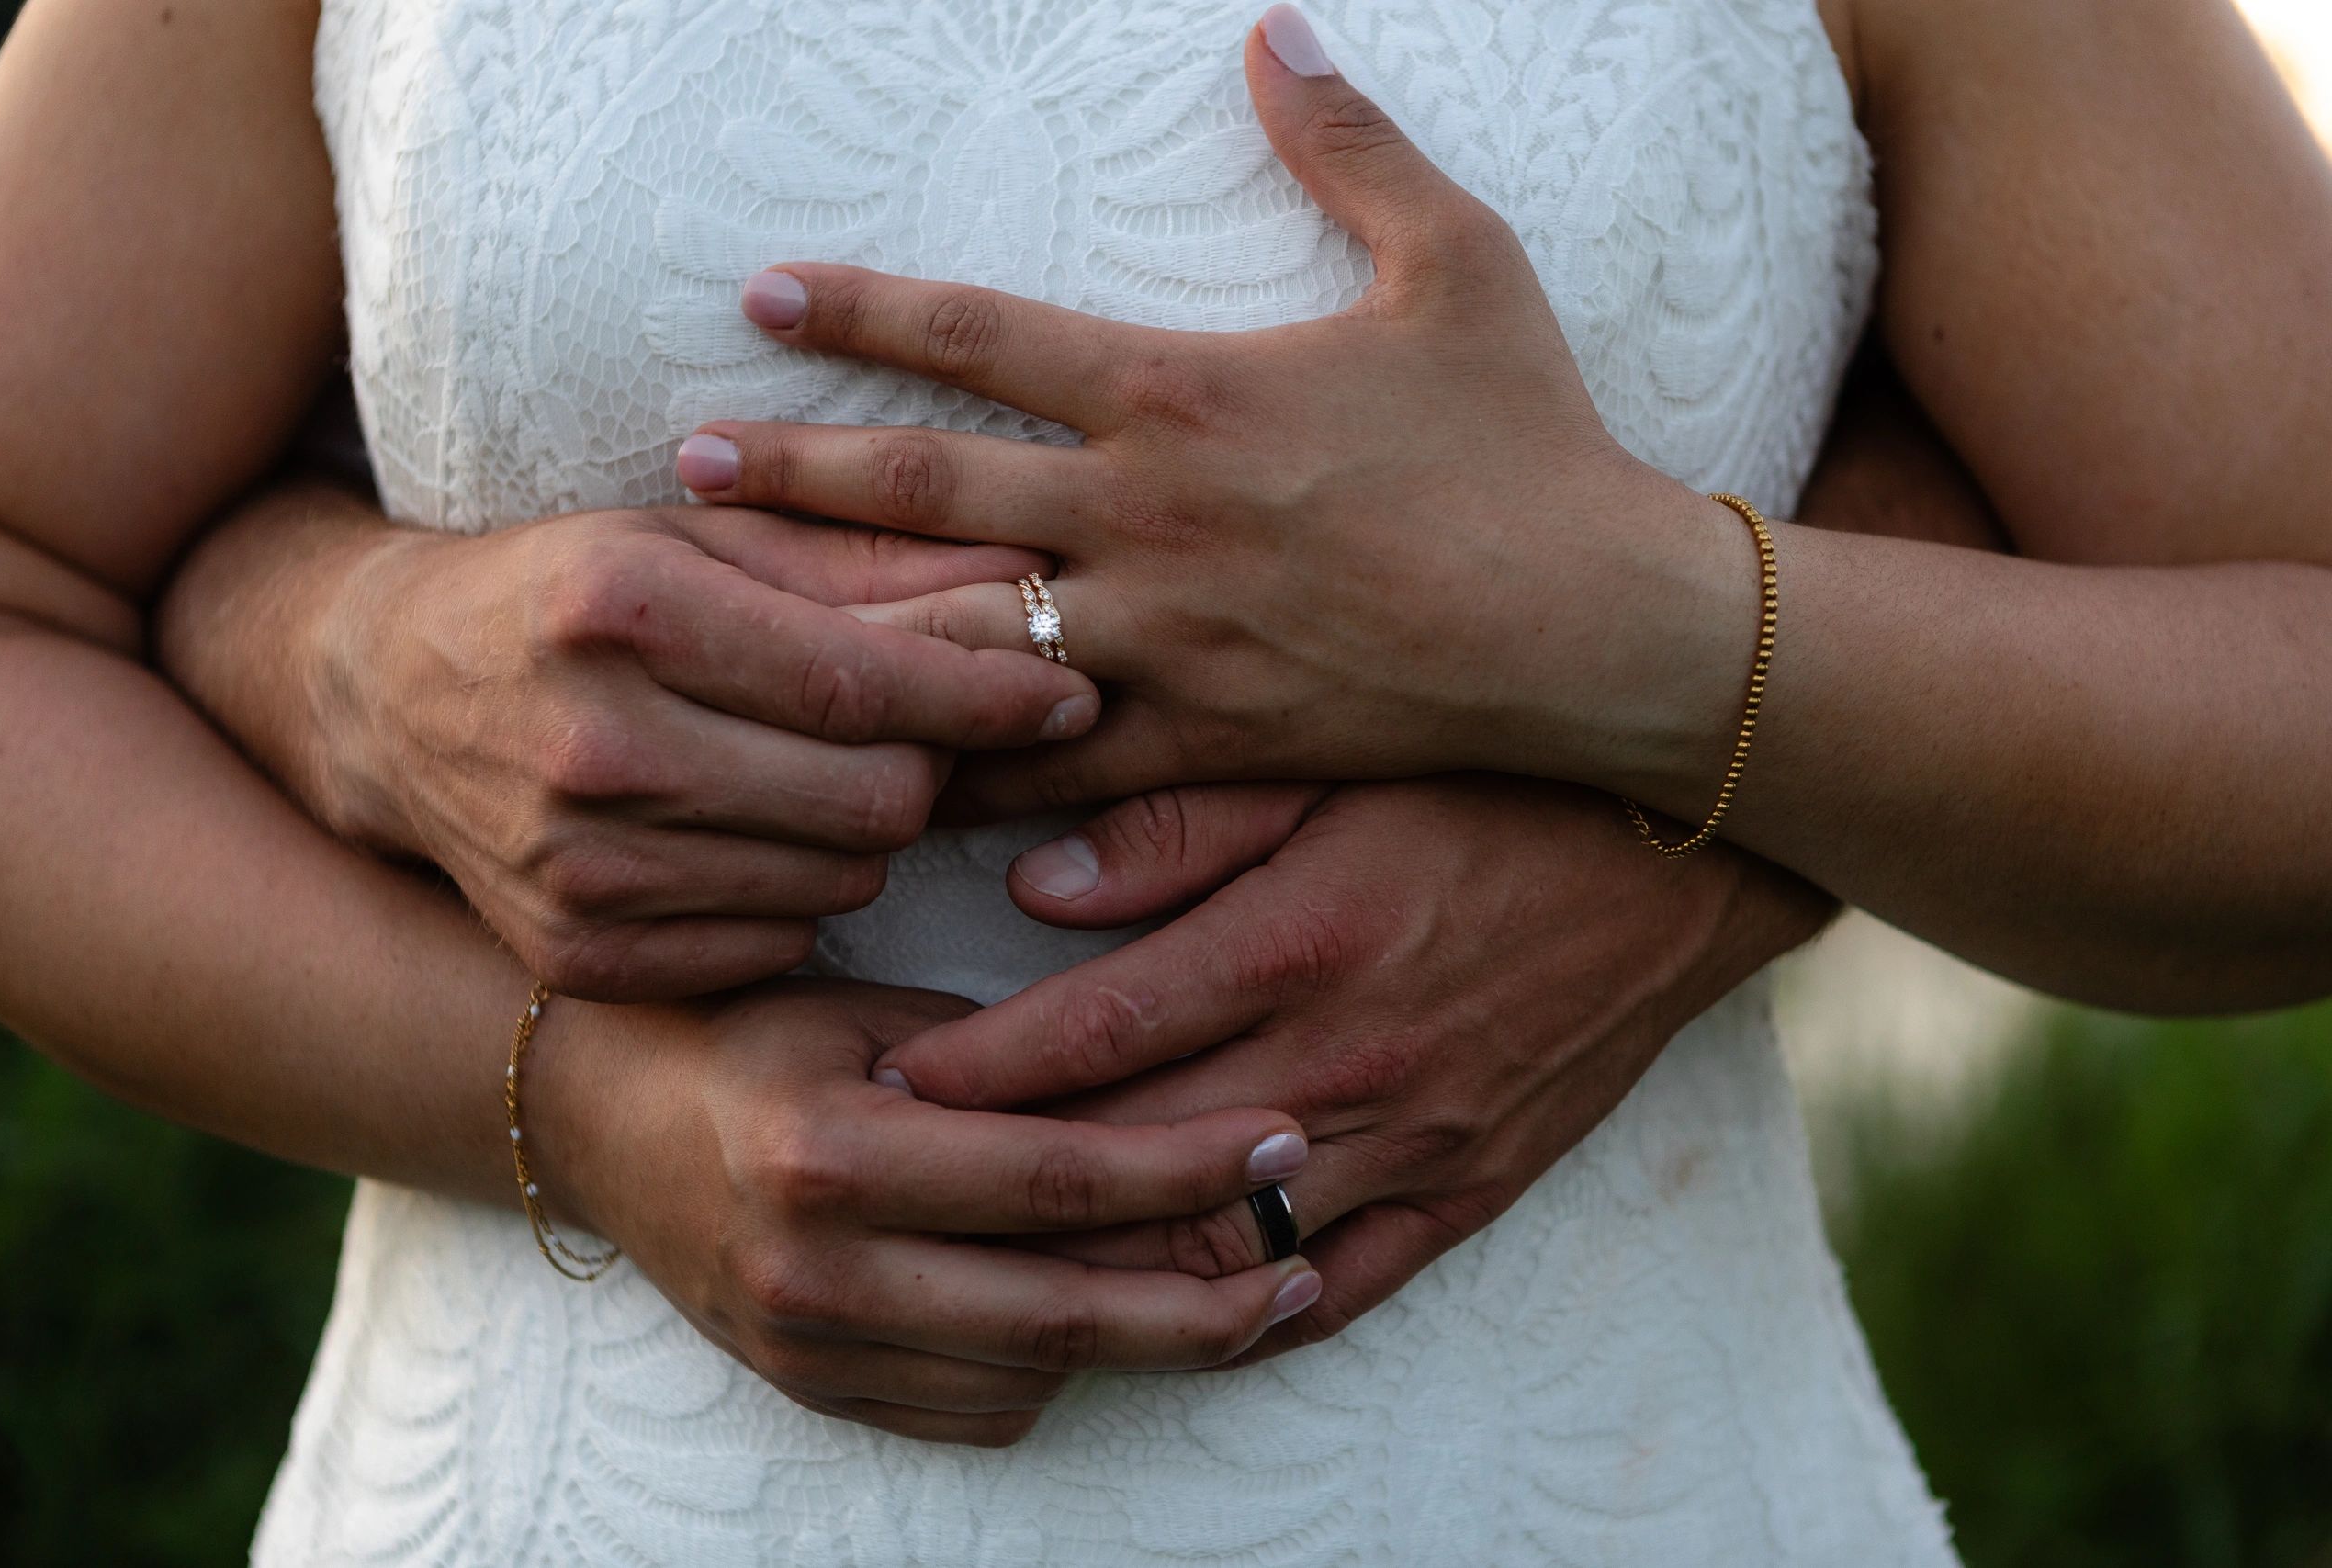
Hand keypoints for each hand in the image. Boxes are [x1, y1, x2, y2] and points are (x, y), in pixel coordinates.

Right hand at [318, 505, 1100, 999]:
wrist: (387, 697)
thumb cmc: (578, 590)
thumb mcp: (704, 533)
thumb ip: (867, 554)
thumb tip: (1035, 566)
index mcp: (625, 610)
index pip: (864, 683)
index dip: (989, 696)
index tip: (1072, 693)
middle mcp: (593, 747)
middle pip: (870, 800)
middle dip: (930, 767)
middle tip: (927, 734)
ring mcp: (578, 869)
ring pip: (839, 883)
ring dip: (865, 833)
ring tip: (828, 775)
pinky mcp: (579, 954)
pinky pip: (777, 946)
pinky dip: (798, 898)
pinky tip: (760, 838)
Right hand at [537, 980, 1321, 1445]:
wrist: (600, 1116)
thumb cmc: (751, 1030)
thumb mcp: (872, 1008)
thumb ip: (1006, 1059)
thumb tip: (1167, 1095)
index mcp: (832, 1150)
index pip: (1055, 1176)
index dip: (1187, 1164)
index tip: (1285, 1138)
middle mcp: (817, 1267)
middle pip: (1062, 1312)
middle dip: (1208, 1296)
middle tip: (1306, 1262)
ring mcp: (808, 1346)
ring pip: (1029, 1375)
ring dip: (1142, 1339)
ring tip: (1235, 1289)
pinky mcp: (810, 1391)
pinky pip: (971, 1415)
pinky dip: (1055, 1374)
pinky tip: (1109, 1319)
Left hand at [676, 6, 1748, 816]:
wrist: (1596, 625)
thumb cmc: (1532, 441)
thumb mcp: (1459, 261)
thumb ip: (1350, 144)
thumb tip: (1277, 22)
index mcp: (1185, 392)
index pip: (981, 333)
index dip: (859, 304)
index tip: (757, 291)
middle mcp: (1145, 517)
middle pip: (926, 486)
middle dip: (795, 470)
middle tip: (681, 465)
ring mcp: (1162, 639)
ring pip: (959, 633)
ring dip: (839, 621)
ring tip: (737, 625)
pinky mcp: (1201, 739)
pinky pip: (1052, 764)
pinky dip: (962, 768)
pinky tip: (880, 778)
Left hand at [869, 778, 1831, 1362]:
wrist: (1691, 850)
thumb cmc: (1500, 778)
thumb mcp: (1338, 759)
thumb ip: (1183, 822)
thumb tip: (1035, 886)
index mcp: (1297, 942)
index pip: (1092, 1033)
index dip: (971, 1067)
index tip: (872, 1080)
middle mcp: (1344, 1061)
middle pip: (1133, 1155)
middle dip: (1003, 1178)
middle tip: (899, 1185)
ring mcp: (1412, 1138)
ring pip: (1224, 1240)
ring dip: (1106, 1261)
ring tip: (1000, 1260)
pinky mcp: (1474, 1183)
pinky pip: (1347, 1281)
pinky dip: (1254, 1311)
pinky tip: (1183, 1315)